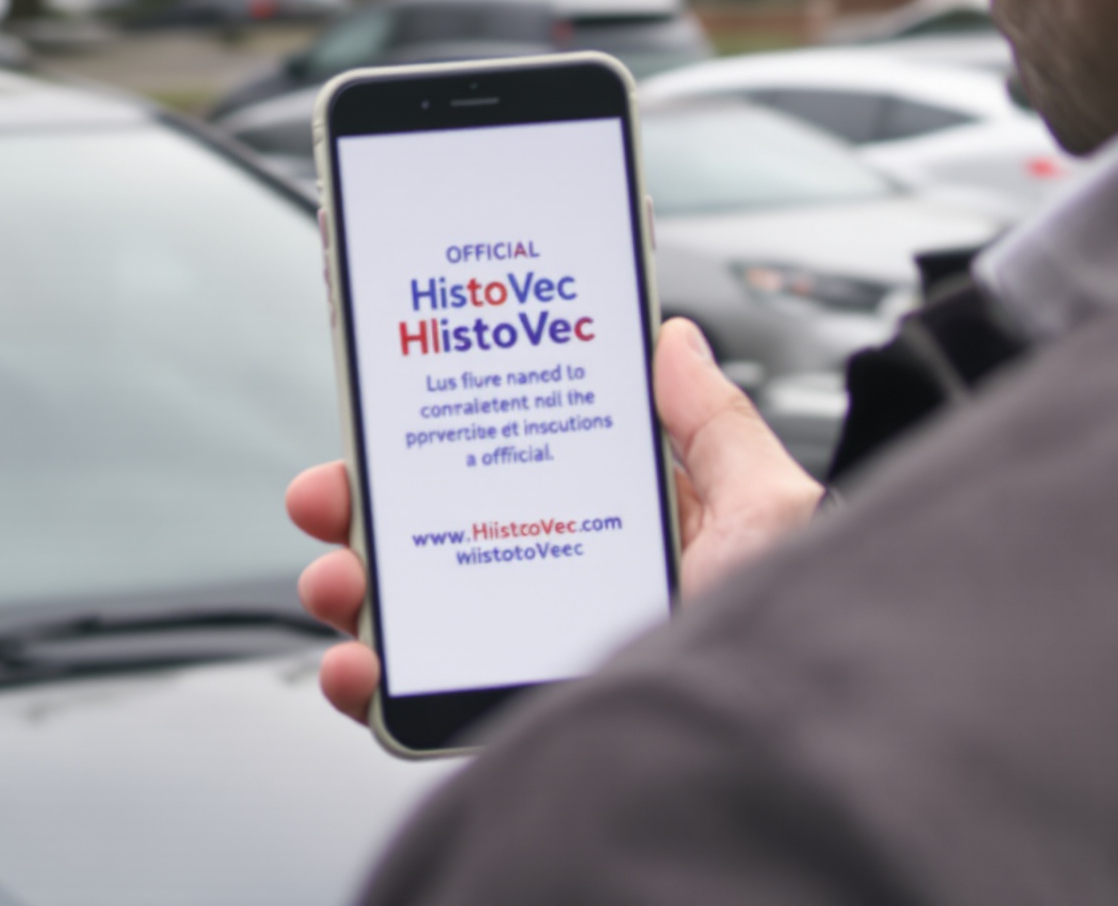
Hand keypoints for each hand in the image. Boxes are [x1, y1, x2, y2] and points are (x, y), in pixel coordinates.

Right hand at [284, 318, 823, 718]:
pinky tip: (359, 662)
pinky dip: (364, 678)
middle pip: (440, 530)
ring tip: (340, 577)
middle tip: (337, 491)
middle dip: (368, 504)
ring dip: (352, 584)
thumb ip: (718, 426)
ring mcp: (528, 653)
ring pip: (412, 608)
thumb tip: (674, 341)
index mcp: (618, 532)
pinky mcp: (503, 715)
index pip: (512, 465)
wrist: (759, 777)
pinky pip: (415, 697)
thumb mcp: (767, 513)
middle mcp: (564, 588)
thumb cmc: (780, 657)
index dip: (443, 433)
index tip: (395, 404)